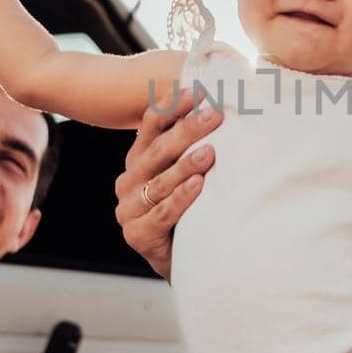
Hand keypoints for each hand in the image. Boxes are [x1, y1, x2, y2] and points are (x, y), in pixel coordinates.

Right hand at [113, 87, 222, 278]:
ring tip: (210, 153)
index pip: (151, 125)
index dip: (172, 106)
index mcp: (139, 159)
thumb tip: (223, 104)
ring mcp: (128, 209)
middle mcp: (129, 181)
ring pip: (159, 182)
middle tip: (214, 116)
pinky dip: (181, 198)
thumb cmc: (192, 210)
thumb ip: (195, 144)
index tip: (198, 91)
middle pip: (157, 151)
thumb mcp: (189, 174)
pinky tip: (199, 185)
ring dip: (185, 165)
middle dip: (187, 131)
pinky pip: (162, 213)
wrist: (189, 261)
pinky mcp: (137, 235)